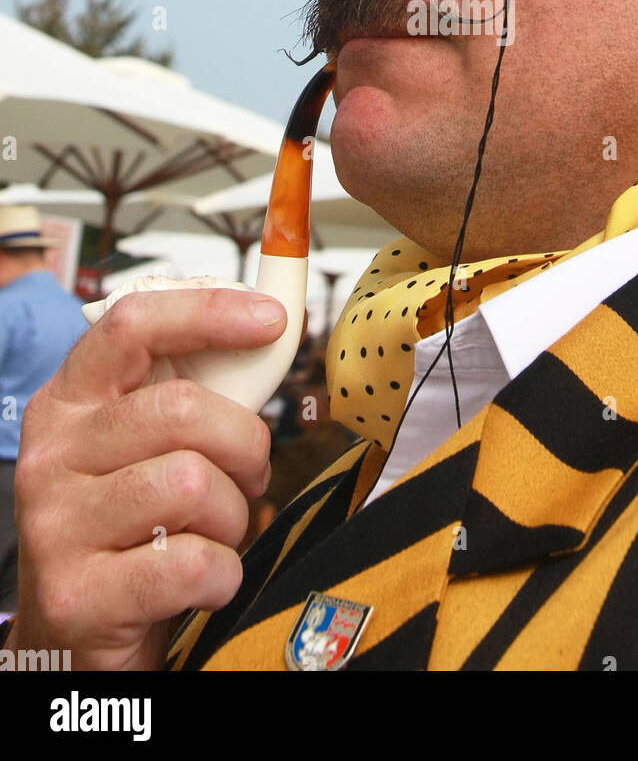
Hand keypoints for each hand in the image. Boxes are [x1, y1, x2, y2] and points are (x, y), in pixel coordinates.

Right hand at [8, 287, 286, 670]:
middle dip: (246, 444)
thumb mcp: (143, 450)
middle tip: (249, 476)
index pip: (133, 325)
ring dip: (232, 516)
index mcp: (70, 402)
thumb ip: (191, 395)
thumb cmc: (130, 530)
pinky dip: (222, 575)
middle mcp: (53, 455)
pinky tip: (201, 583)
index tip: (272, 320)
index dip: (209, 312)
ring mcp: (57, 525)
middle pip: (183, 408)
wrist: (74, 639)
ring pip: (193, 484)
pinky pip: (191, 562)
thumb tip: (269, 333)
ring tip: (214, 533)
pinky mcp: (77, 595)